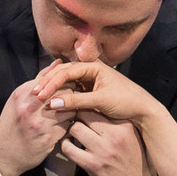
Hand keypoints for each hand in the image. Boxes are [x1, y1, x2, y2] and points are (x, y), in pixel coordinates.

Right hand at [0, 60, 74, 175]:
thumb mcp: (19, 99)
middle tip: (77, 98)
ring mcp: (39, 123)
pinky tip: (66, 126)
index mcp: (22, 94)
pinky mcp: (48, 138)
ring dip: (73, 111)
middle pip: (64, 91)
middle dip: (73, 94)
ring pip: (69, 109)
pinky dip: (69, 125)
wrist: (2, 154)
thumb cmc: (12, 123)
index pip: (53, 79)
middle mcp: (30, 107)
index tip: (72, 85)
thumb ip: (39, 81)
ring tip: (72, 113)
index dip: (66, 81)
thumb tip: (58, 62)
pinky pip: (68, 127)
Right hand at [34, 60, 159, 123]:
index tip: (41, 94)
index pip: (66, 71)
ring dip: (52, 88)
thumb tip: (52, 103)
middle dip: (48, 82)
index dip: (51, 82)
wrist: (142, 109)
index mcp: (94, 66)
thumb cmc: (126, 101)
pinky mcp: (89, 90)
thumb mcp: (100, 101)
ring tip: (38, 97)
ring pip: (65, 81)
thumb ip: (76, 102)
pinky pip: (70, 89)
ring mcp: (88, 79)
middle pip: (62, 72)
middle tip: (34, 94)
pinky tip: (50, 101)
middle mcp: (90, 69)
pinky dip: (60, 94)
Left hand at [61, 111, 153, 175]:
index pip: (98, 106)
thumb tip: (96, 107)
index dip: (88, 106)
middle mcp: (114, 135)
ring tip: (74, 134)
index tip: (85, 110)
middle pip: (84, 113)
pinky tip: (70, 146)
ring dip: (70, 130)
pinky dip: (66, 145)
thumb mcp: (132, 135)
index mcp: (124, 126)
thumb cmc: (134, 158)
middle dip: (77, 116)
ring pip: (74, 128)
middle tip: (76, 120)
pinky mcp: (92, 165)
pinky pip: (68, 148)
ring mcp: (102, 151)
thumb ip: (117, 122)